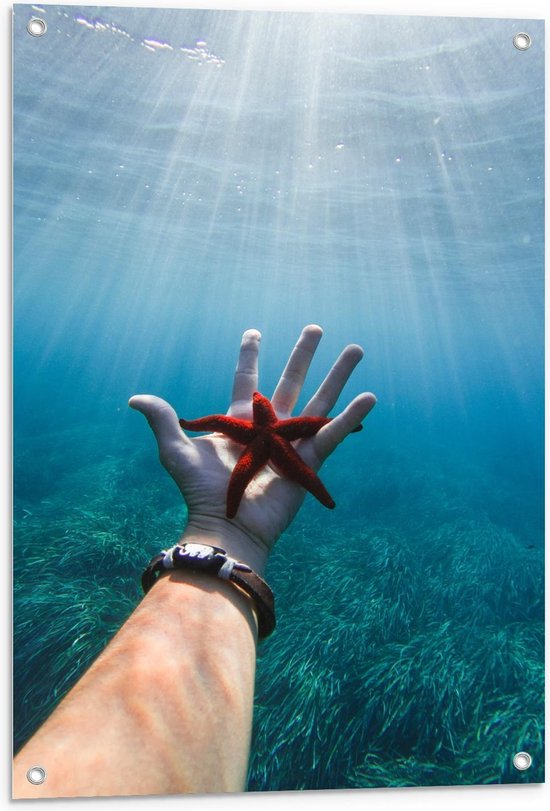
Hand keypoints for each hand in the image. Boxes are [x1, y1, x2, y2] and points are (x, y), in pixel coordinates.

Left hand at [129, 325, 375, 573]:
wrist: (227, 525)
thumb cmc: (200, 492)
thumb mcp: (176, 451)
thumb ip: (163, 420)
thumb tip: (134, 398)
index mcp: (241, 422)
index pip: (248, 380)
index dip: (251, 356)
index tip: (254, 331)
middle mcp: (270, 428)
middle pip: (291, 382)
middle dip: (303, 354)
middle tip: (315, 327)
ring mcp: (292, 443)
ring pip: (319, 401)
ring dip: (338, 375)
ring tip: (355, 348)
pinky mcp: (310, 462)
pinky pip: (333, 434)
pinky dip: (351, 416)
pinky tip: (369, 396)